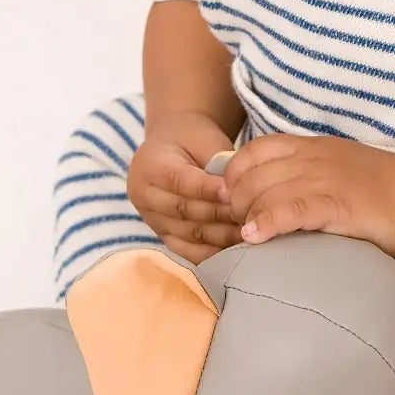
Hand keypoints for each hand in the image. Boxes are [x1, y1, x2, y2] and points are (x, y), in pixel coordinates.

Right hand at [128, 113, 242, 265]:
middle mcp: (143, 195)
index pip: (180, 181)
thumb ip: (218, 163)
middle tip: (250, 216)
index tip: (233, 193)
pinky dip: (212, 253)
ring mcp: (151, 219)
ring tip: (249, 233)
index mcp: (150, 164)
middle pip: (183, 210)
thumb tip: (237, 190)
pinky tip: (236, 251)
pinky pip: (188, 251)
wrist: (175, 148)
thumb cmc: (194, 141)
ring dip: (220, 236)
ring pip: (188, 234)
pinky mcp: (163, 237)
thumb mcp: (206, 141)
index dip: (207, 189)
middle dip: (219, 215)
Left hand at [217, 134, 394, 253]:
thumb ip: (304, 172)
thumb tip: (268, 191)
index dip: (234, 173)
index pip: (255, 150)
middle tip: (236, 224)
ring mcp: (323, 180)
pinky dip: (266, 224)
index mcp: (310, 146)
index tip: (231, 195)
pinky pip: (289, 211)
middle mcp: (312, 159)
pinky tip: (254, 238)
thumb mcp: (336, 166)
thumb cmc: (380, 189)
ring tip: (243, 236)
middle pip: (253, 175)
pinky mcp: (335, 205)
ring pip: (266, 194)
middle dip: (236, 202)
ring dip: (246, 217)